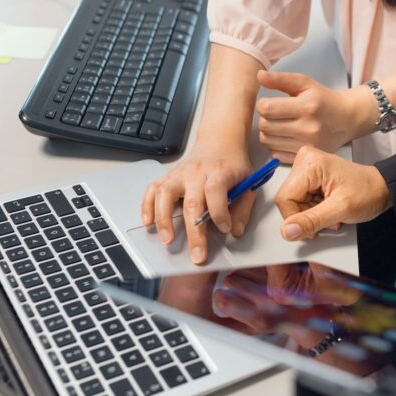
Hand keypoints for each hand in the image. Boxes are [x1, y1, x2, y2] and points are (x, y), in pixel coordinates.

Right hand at [140, 142, 255, 264]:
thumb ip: (243, 208)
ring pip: (165, 194)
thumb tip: (235, 231)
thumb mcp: (248, 183)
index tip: (225, 228)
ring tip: (167, 240)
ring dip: (164, 219)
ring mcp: (180, 174)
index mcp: (219, 172)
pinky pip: (153, 190)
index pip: (216, 191)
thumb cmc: (233, 165)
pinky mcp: (169, 176)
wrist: (220, 141)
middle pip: (192, 202)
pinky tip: (148, 222)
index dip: (220, 213)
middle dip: (194, 232)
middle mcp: (197, 172)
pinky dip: (147, 206)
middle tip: (197, 254)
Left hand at [256, 70, 374, 162]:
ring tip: (279, 125)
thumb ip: (281, 79)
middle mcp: (308, 128)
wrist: (346, 119)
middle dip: (264, 118)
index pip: (267, 109)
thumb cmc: (323, 100)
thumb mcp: (305, 83)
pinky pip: (275, 155)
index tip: (269, 103)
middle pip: (265, 126)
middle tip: (274, 114)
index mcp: (307, 107)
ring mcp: (307, 145)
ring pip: (267, 141)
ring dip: (268, 133)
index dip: (262, 104)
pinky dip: (275, 146)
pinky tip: (285, 137)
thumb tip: (259, 75)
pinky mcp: (305, 156)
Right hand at [274, 146, 390, 240]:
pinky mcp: (310, 176)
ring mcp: (307, 168)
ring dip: (312, 214)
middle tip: (329, 217)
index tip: (314, 228)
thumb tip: (287, 231)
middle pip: (289, 201)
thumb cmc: (368, 192)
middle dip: (307, 216)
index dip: (296, 219)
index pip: (285, 199)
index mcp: (310, 163)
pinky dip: (315, 209)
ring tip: (332, 212)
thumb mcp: (341, 209)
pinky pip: (301, 200)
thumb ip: (312, 220)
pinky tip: (329, 207)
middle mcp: (304, 161)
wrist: (383, 188)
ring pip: (295, 203)